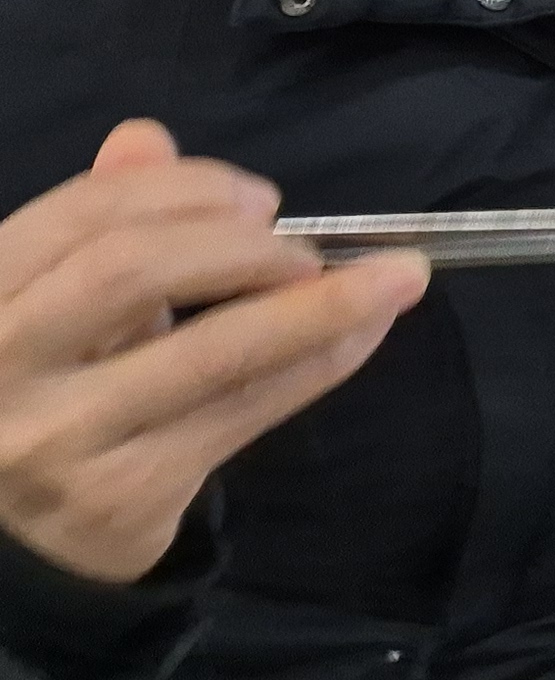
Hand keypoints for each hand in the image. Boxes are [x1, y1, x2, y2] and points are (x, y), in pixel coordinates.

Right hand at [0, 121, 423, 585]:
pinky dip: (317, 363)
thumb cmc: (40, 391)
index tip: (258, 198)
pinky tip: (363, 334)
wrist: (16, 542)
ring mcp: (55, 439)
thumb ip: (95, 222)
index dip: (182, 191)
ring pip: (208, 353)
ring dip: (318, 306)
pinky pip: (242, 412)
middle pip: (129, 273)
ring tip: (392, 278)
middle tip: (304, 245)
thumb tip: (146, 137)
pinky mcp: (120, 497)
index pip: (79, 218)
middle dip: (239, 244)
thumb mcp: (51, 302)